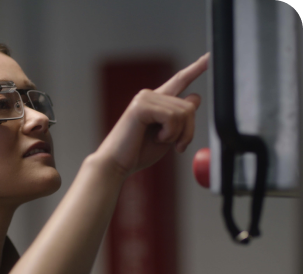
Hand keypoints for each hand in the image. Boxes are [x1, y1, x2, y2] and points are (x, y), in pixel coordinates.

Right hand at [96, 53, 208, 176]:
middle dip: (189, 130)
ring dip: (178, 134)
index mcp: (156, 102)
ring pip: (183, 112)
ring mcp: (145, 98)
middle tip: (178, 146)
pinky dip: (170, 133)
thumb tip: (195, 97)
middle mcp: (150, 95)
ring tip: (162, 142)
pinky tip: (157, 139)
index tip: (209, 57)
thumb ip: (180, 118)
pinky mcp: (141, 106)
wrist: (117, 164)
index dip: (195, 68)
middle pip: (190, 105)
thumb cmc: (138, 152)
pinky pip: (172, 117)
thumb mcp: (168, 134)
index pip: (180, 81)